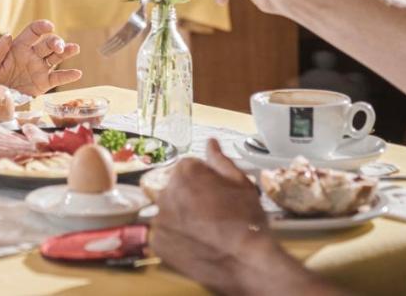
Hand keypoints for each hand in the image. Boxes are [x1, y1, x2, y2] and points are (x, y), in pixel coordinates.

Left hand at [0, 20, 81, 94]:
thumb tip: (7, 35)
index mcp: (19, 47)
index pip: (33, 32)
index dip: (42, 26)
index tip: (49, 26)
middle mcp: (32, 55)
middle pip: (48, 43)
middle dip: (56, 42)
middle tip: (59, 47)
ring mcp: (40, 68)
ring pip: (57, 57)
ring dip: (66, 51)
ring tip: (75, 48)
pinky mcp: (44, 83)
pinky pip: (57, 78)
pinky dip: (68, 76)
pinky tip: (77, 73)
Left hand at [151, 139, 309, 293]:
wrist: (245, 263)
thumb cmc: (247, 222)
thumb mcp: (242, 184)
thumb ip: (221, 161)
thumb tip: (211, 143)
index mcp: (185, 172)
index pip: (189, 167)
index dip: (206, 180)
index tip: (218, 194)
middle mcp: (166, 191)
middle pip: (176, 188)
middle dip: (191, 196)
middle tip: (213, 214)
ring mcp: (159, 218)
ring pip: (170, 210)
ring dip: (182, 216)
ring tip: (206, 231)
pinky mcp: (157, 242)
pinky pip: (165, 233)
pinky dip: (176, 237)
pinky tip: (196, 243)